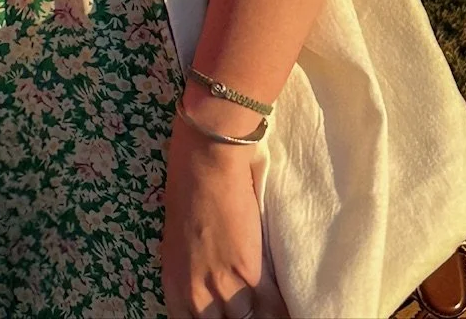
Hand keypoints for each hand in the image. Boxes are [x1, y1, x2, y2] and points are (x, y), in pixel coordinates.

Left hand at [161, 116, 284, 318]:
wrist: (205, 162)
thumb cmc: (188, 191)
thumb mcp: (180, 244)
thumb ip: (193, 276)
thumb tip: (210, 294)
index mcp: (174, 289)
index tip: (235, 314)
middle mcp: (196, 295)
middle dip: (243, 316)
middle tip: (255, 307)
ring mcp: (223, 287)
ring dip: (263, 311)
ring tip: (272, 304)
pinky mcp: (249, 273)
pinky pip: (272, 304)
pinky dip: (283, 304)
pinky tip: (290, 303)